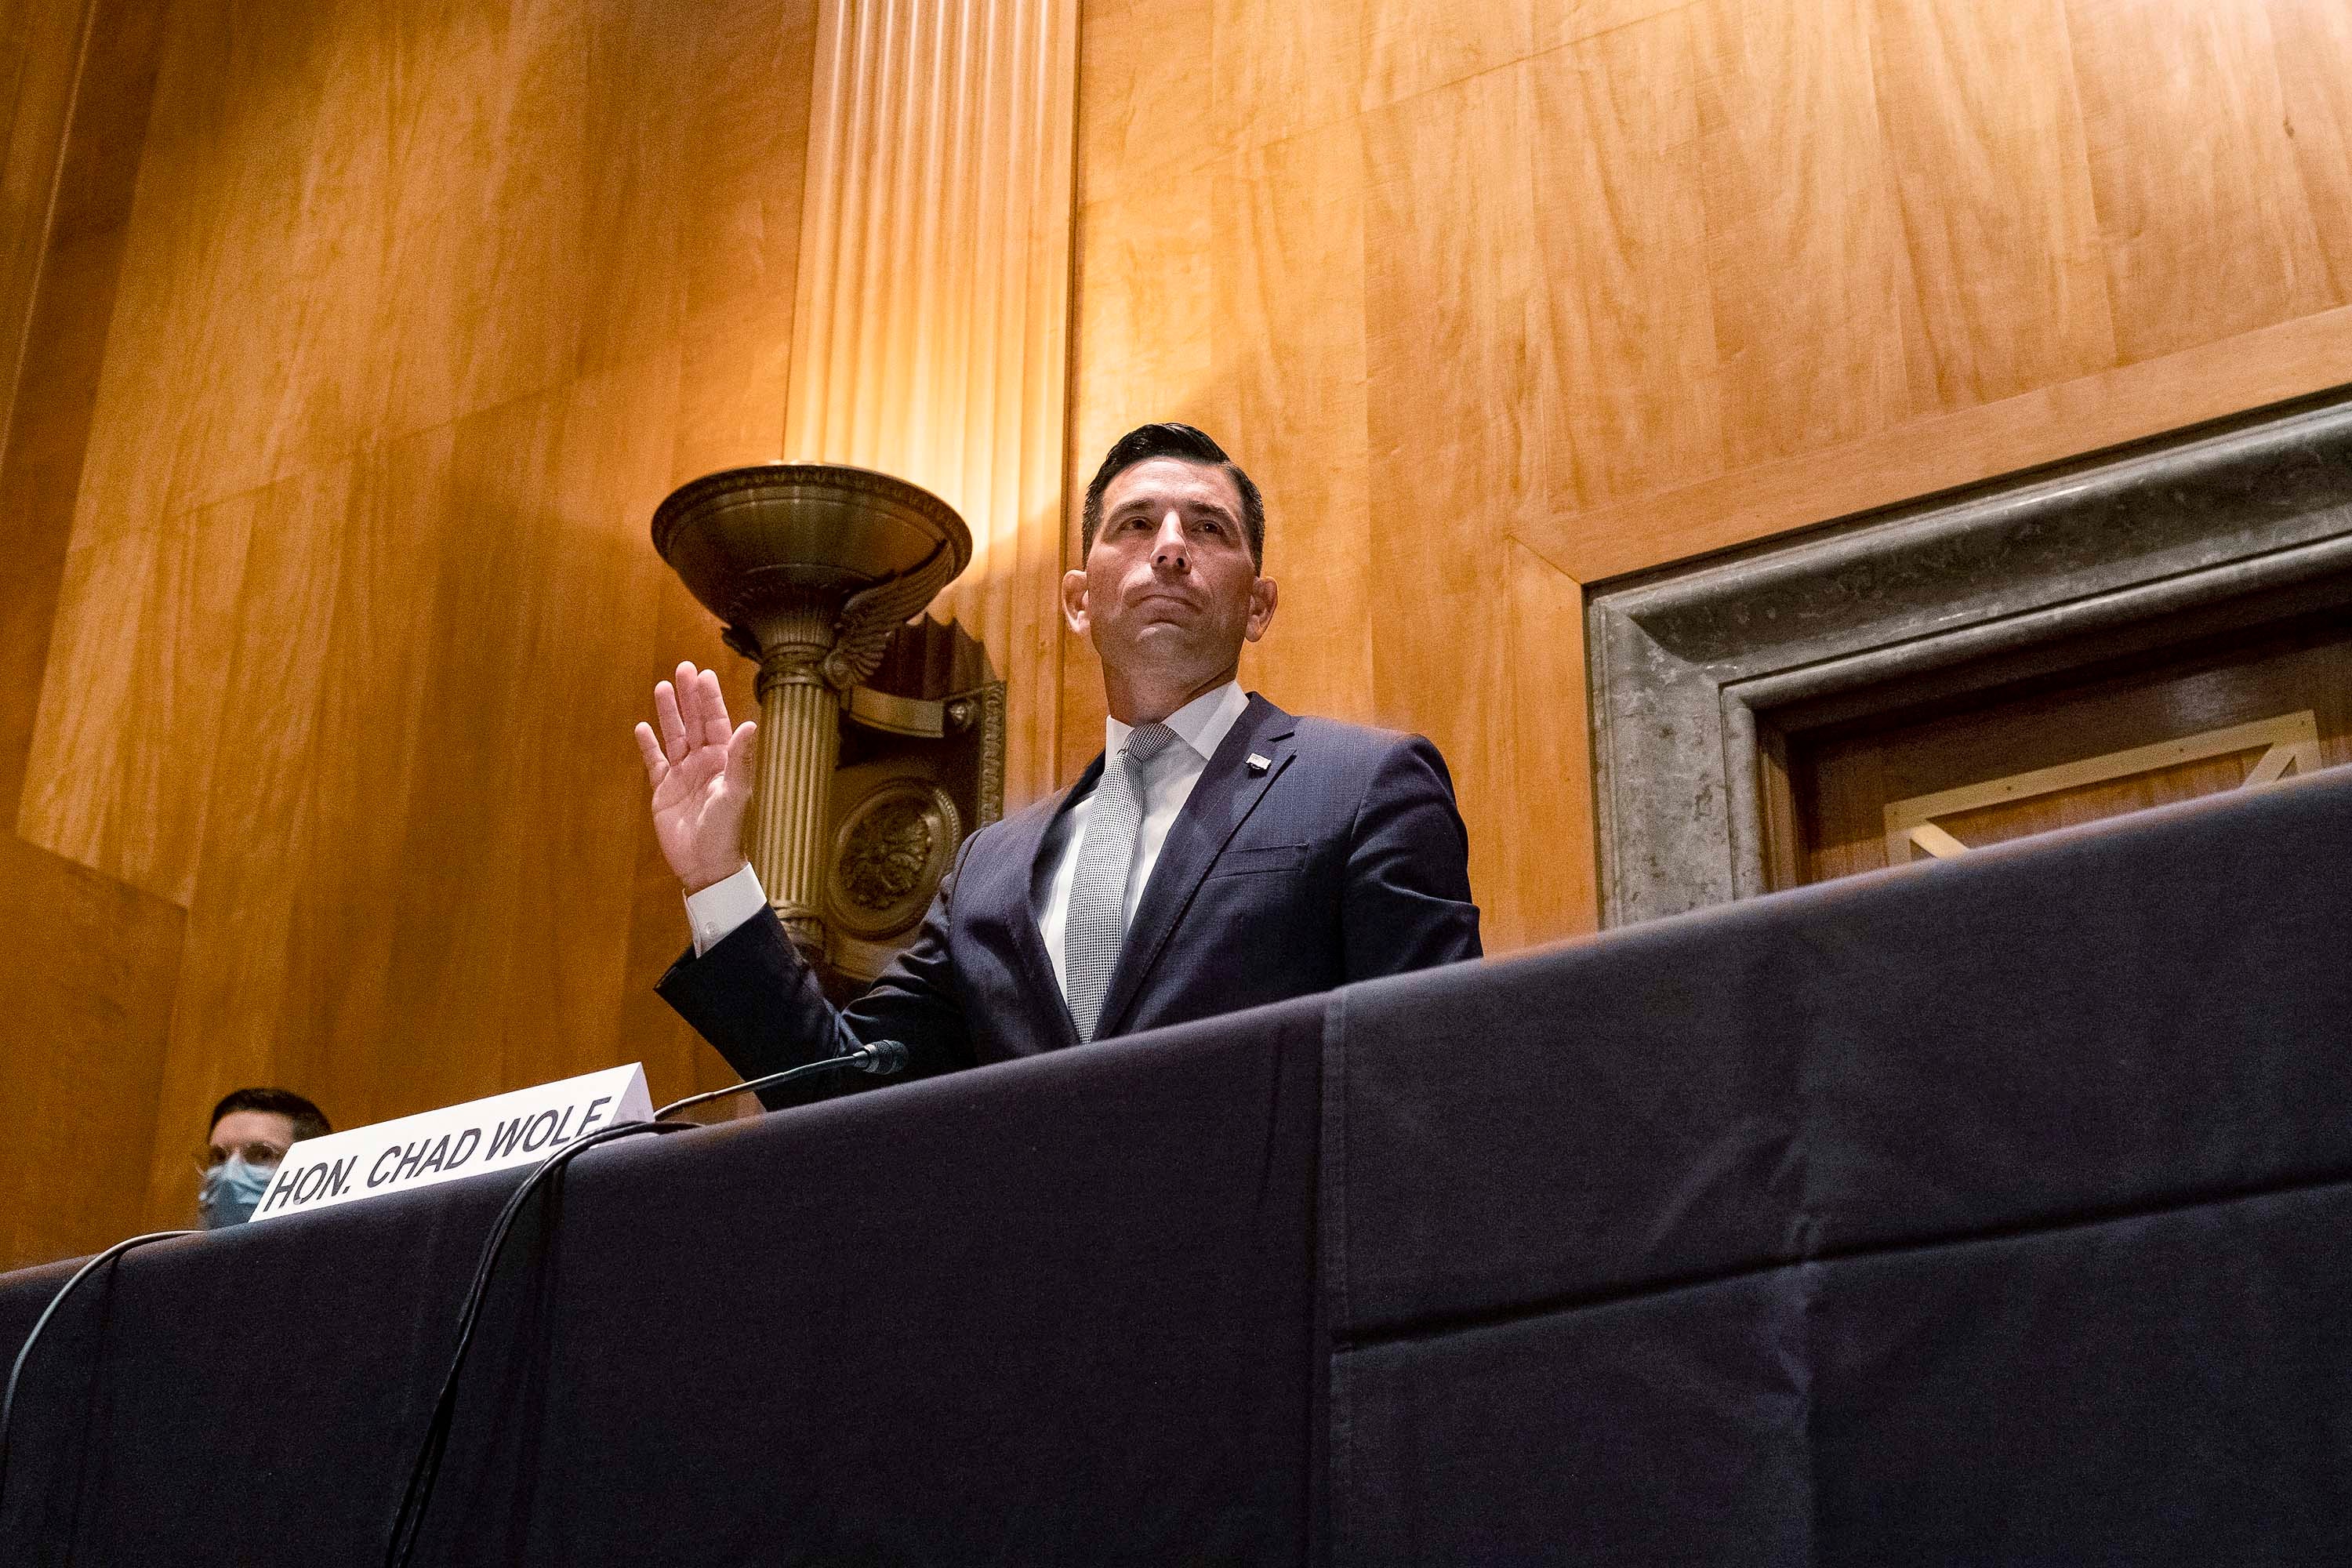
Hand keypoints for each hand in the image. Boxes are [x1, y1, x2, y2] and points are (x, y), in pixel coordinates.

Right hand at [634, 662, 757, 893]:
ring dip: (668, 713)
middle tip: (682, 668)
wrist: (705, 864)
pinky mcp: (664, 791)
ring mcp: (683, 775)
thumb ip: (741, 759)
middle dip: (688, 696)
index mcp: (723, 761)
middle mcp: (704, 763)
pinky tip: (641, 728)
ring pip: (674, 736)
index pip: (715, 722)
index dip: (709, 699)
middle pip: (694, 722)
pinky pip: (655, 762)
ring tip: (662, 687)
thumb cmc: (726, 831)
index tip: (703, 675)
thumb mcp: (735, 793)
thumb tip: (750, 725)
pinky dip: (648, 746)